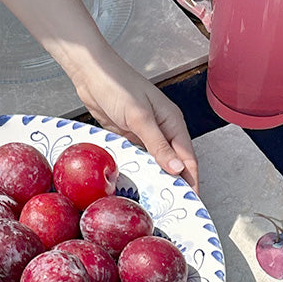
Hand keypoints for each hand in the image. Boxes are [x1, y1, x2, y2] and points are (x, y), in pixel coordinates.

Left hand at [72, 52, 198, 189]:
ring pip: (157, 163)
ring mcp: (146, 134)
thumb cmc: (118, 85)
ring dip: (158, 179)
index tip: (191, 201)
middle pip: (175, 163)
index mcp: (172, 122)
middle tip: (174, 206)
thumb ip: (158, 144)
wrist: (91, 74)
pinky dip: (141, 171)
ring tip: (158, 201)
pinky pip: (140, 159)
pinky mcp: (130, 137)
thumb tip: (176, 169)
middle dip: (177, 183)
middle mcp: (163, 129)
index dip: (191, 180)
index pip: (188, 158)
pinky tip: (139, 183)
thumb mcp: (139, 117)